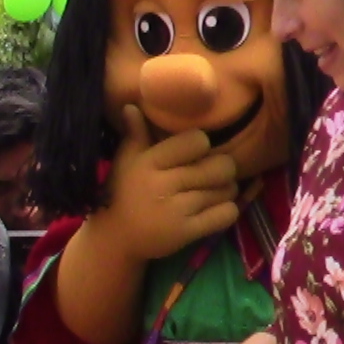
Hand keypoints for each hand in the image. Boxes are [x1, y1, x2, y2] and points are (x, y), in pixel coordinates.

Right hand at [87, 105, 239, 261]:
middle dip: (224, 169)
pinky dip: (227, 210)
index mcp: (150, 162)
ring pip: (226, 190)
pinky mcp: (187, 232)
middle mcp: (164, 184)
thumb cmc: (124, 192)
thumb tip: (132, 106)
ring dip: (226, 190)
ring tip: (214, 191)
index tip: (196, 154)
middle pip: (220, 166)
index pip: (197, 141)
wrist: (115, 237)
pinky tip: (216, 210)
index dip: (203, 146)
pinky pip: (226, 214)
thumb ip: (135, 133)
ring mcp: (176, 209)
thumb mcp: (126, 161)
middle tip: (215, 174)